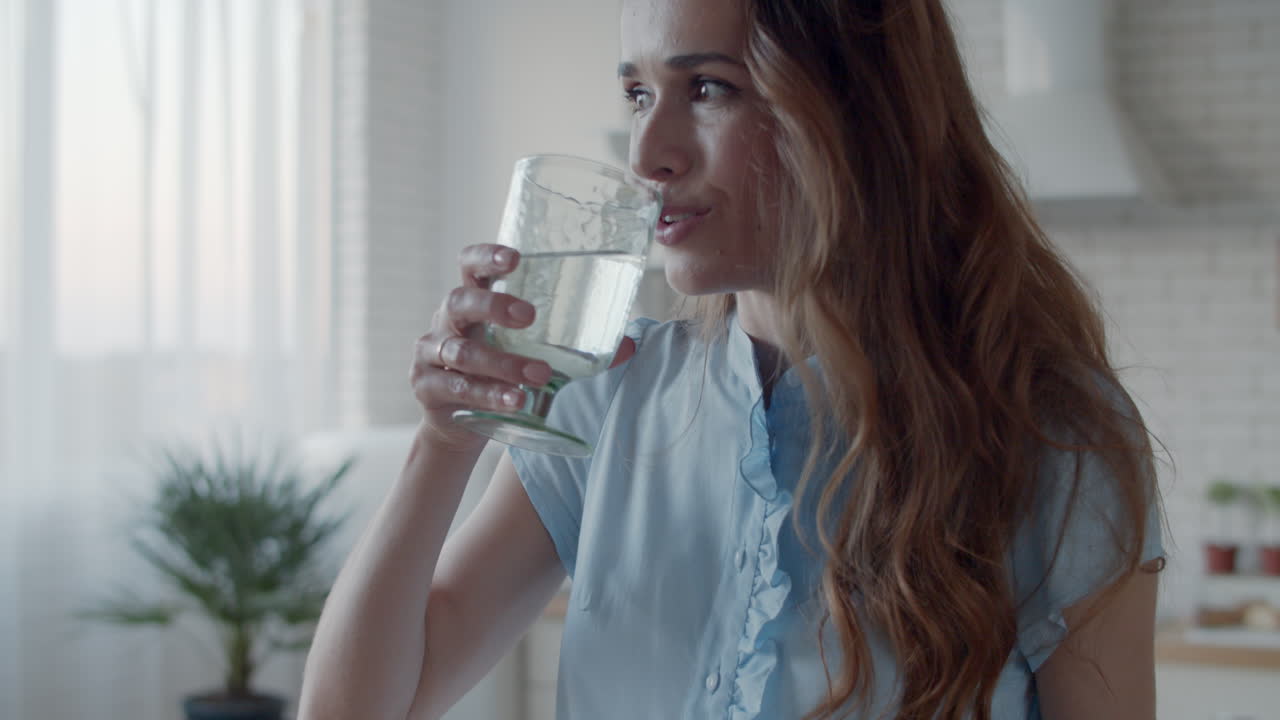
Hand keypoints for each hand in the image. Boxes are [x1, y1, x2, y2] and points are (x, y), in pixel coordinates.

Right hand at [411, 244, 636, 451]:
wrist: (461, 424)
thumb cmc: (501, 373)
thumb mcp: (532, 354)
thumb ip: (577, 349)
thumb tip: (630, 344)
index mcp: (473, 301)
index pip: (470, 267)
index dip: (487, 257)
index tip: (515, 258)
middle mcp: (447, 321)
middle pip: (461, 301)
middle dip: (495, 306)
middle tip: (530, 316)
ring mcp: (432, 354)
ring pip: (461, 352)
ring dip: (502, 363)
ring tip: (539, 375)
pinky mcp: (427, 387)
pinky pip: (457, 388)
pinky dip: (488, 394)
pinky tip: (514, 401)